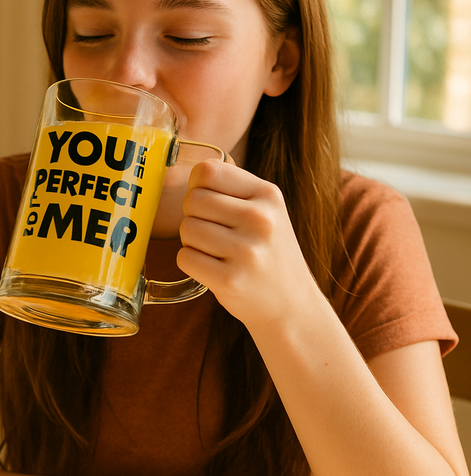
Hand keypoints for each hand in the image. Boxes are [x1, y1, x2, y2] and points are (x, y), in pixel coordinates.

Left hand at [177, 160, 316, 327]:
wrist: (291, 304)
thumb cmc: (268, 252)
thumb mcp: (266, 210)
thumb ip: (232, 187)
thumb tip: (187, 171)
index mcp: (268, 195)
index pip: (208, 171)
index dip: (198, 186)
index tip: (209, 203)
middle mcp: (260, 219)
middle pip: (192, 200)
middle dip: (194, 216)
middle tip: (213, 233)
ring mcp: (246, 251)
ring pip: (186, 229)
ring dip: (192, 241)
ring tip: (217, 252)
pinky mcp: (230, 280)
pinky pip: (185, 257)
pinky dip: (191, 263)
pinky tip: (213, 269)